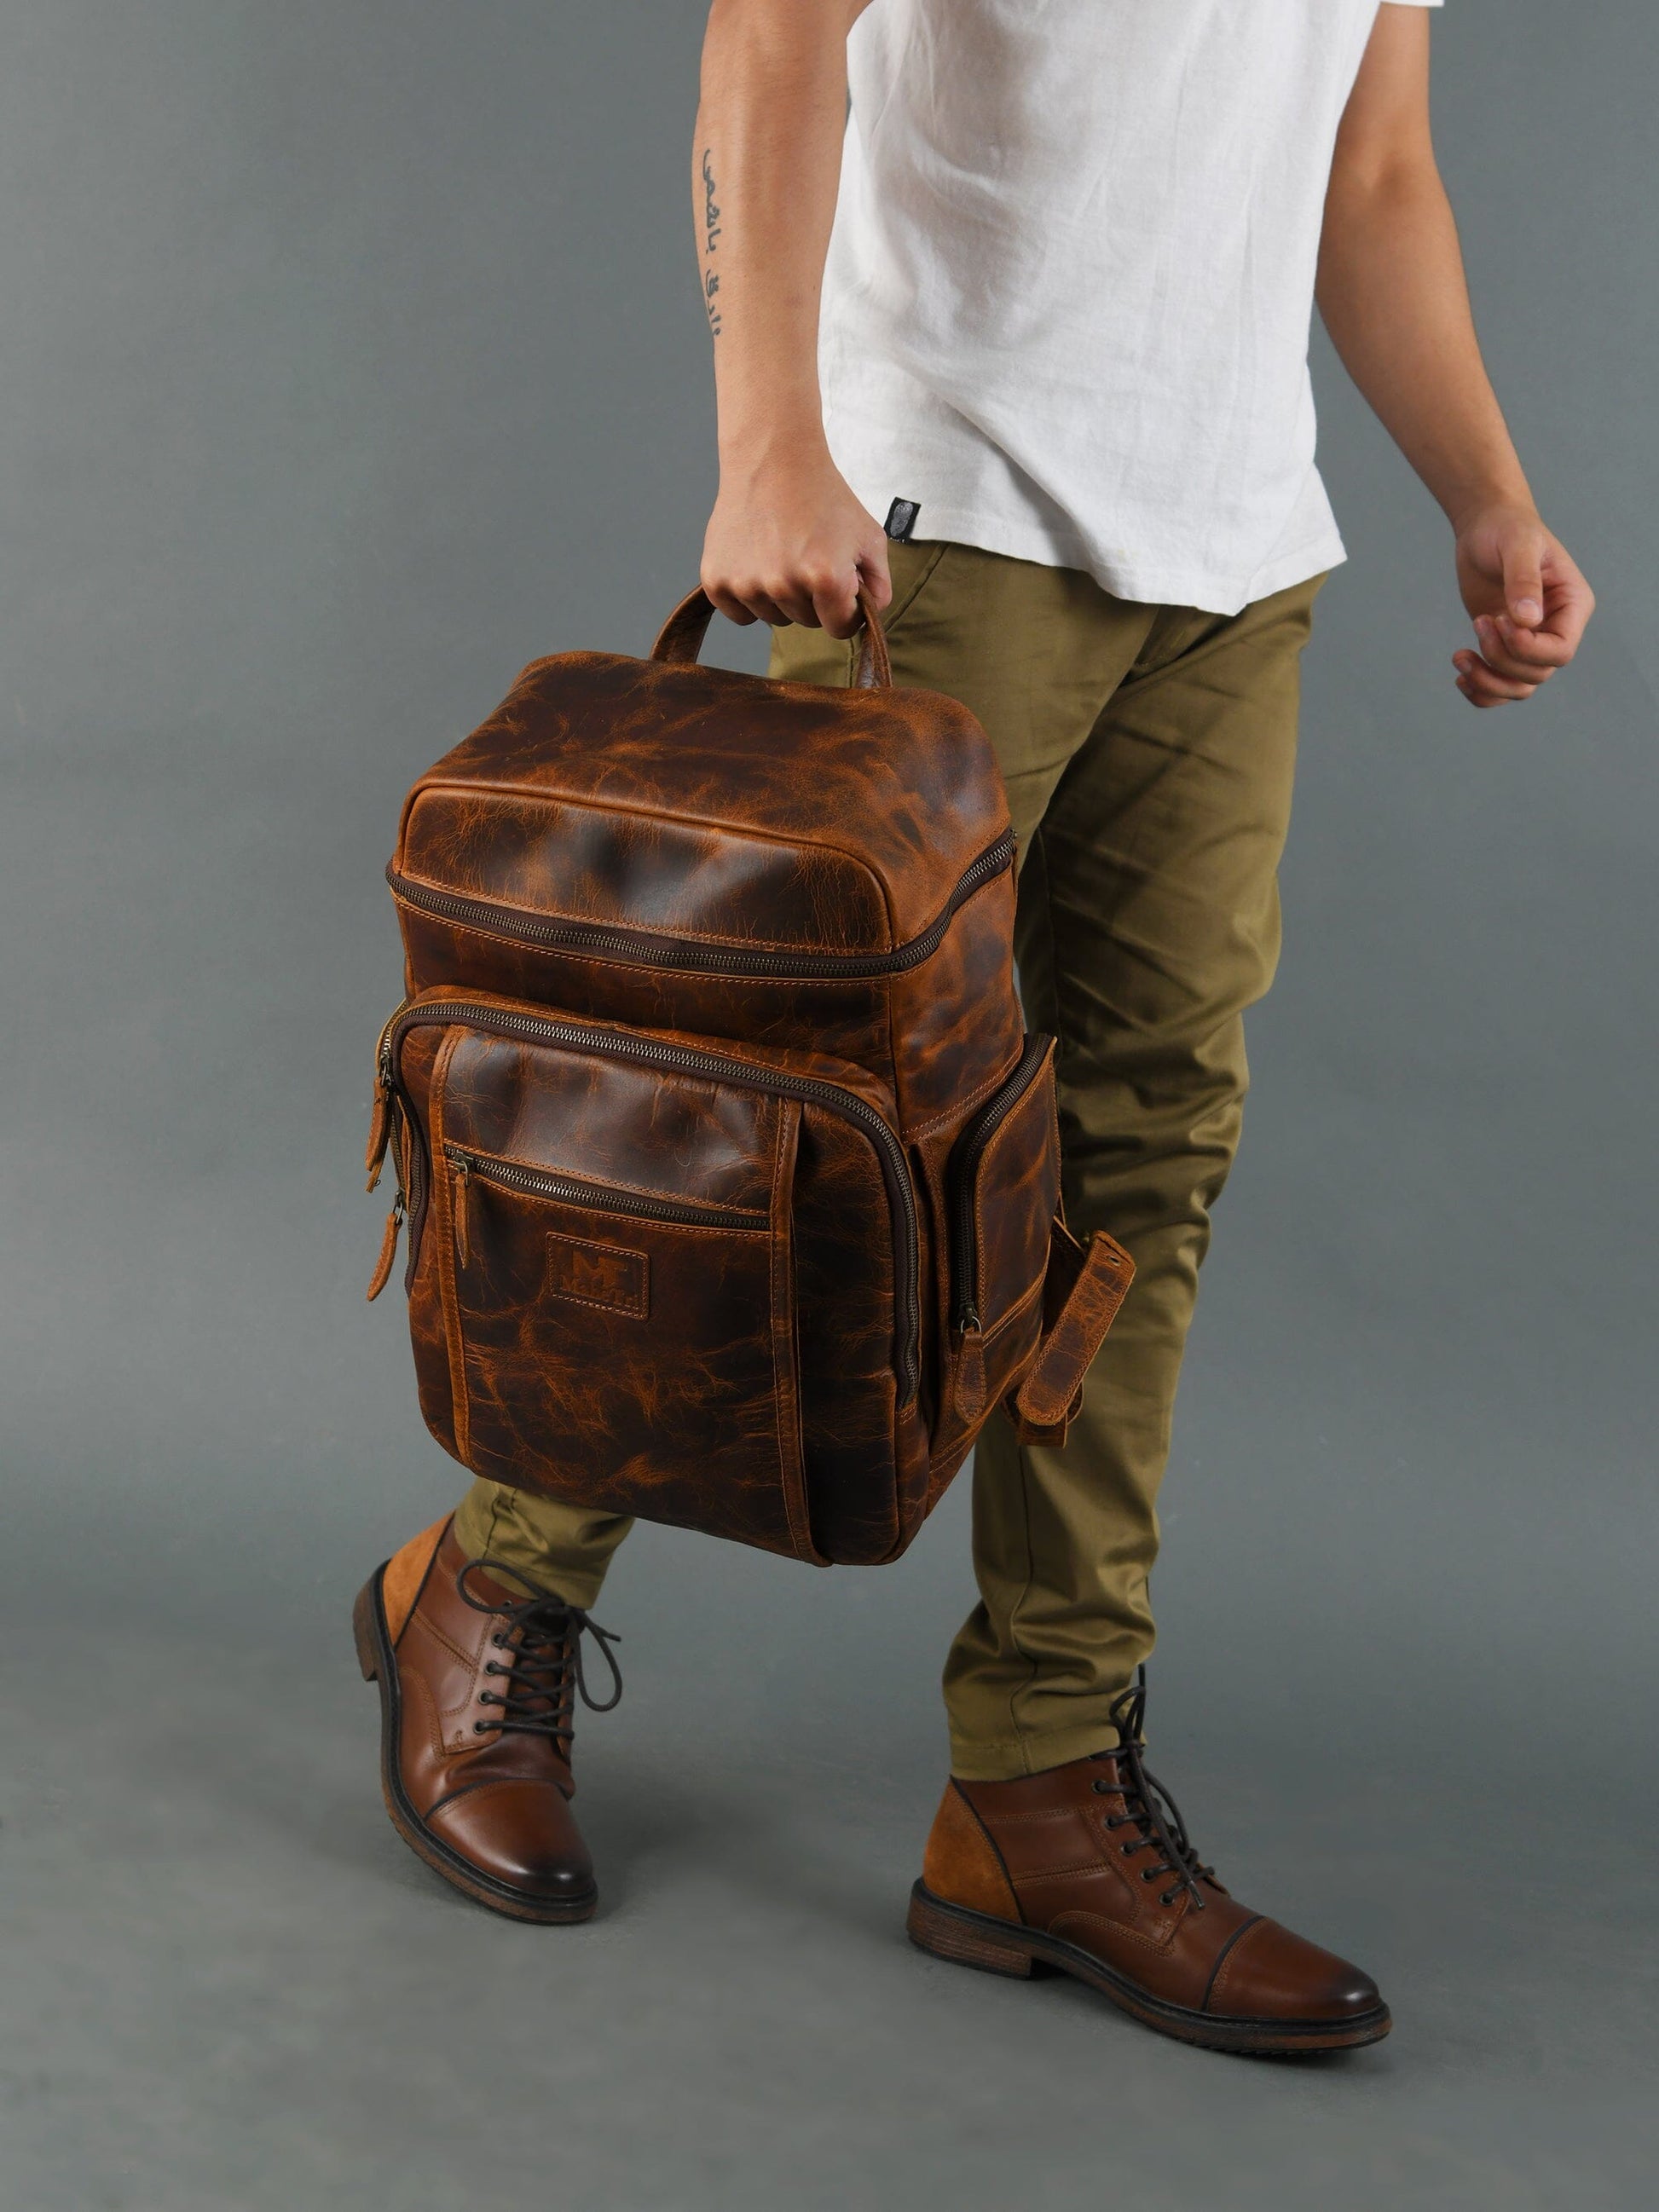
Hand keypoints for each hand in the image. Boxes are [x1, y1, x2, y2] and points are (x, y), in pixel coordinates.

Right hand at [701, 444, 890, 637]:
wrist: (773, 458)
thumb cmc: (823, 495)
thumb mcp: (868, 535)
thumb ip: (880, 584)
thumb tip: (869, 617)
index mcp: (826, 578)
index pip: (840, 628)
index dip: (845, 610)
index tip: (839, 586)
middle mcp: (784, 585)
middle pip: (806, 622)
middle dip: (813, 598)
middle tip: (806, 555)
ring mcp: (747, 583)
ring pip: (773, 618)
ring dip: (780, 597)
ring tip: (780, 552)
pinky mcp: (716, 579)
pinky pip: (739, 614)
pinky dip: (748, 596)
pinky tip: (756, 561)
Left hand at [1451, 503, 1593, 708]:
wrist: (1486, 527)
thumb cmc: (1507, 529)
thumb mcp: (1517, 546)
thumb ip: (1523, 581)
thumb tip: (1528, 620)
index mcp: (1572, 606)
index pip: (1560, 651)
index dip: (1526, 649)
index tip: (1497, 619)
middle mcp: (1557, 628)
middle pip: (1536, 673)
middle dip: (1501, 658)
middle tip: (1479, 621)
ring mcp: (1531, 641)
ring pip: (1519, 687)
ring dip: (1487, 682)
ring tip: (1459, 656)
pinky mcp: (1505, 646)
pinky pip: (1500, 686)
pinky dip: (1480, 690)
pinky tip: (1460, 675)